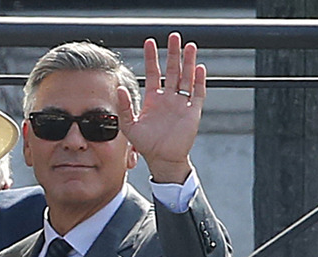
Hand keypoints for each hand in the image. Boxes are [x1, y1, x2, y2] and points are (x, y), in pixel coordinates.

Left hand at [116, 32, 205, 183]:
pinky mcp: (193, 112)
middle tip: (174, 36)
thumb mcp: (129, 125)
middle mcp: (168, 98)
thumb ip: (123, 107)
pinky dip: (199, 81)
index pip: (154, 73)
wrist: (162, 158)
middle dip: (173, 54)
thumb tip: (118, 88)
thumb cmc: (145, 144)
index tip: (149, 42)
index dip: (152, 58)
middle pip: (172, 70)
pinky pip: (197, 93)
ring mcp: (181, 103)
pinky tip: (199, 68)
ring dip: (188, 62)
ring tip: (189, 46)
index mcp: (153, 99)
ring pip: (186, 77)